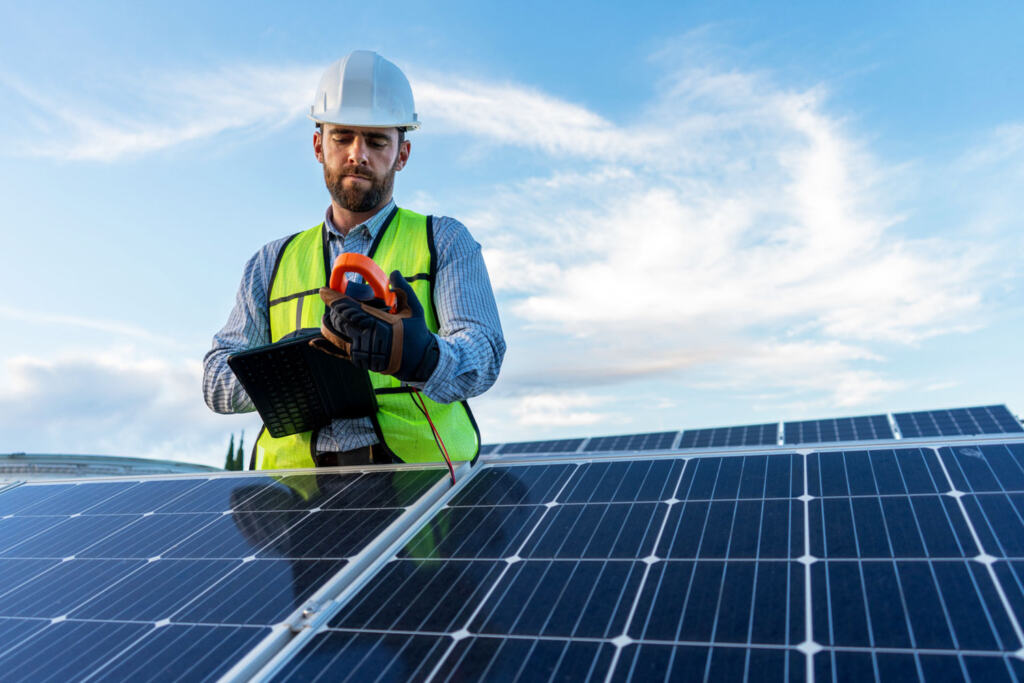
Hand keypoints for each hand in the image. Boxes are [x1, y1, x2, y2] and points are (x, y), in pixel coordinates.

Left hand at [315, 271, 439, 382]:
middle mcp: (365, 337)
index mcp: (377, 323)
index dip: (332, 298)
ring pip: (334, 335)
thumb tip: (394, 272)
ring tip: (326, 317)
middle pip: (338, 320)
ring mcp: (361, 351)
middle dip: (331, 309)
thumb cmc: (416, 333)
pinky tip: (314, 342)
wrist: (419, 361)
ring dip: (327, 324)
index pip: (347, 308)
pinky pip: (337, 354)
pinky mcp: (359, 360)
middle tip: (330, 301)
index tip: (323, 290)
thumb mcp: (414, 309)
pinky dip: (325, 347)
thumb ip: (403, 290)